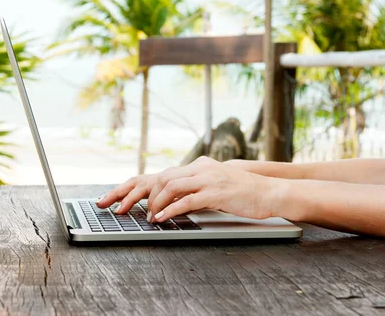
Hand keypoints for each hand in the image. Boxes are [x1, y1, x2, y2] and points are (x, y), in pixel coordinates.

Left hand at [97, 156, 280, 221]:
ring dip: (155, 204)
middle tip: (117, 208)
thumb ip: (192, 189)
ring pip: (171, 187)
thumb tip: (169, 203)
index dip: (134, 187)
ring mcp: (207, 178)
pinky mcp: (216, 192)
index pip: (159, 175)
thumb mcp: (212, 186)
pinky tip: (162, 218)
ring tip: (147, 217)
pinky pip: (188, 200)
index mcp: (195, 167)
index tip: (115, 198)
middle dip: (134, 193)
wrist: (268, 191)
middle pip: (159, 179)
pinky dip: (172, 209)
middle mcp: (198, 168)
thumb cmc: (241, 192)